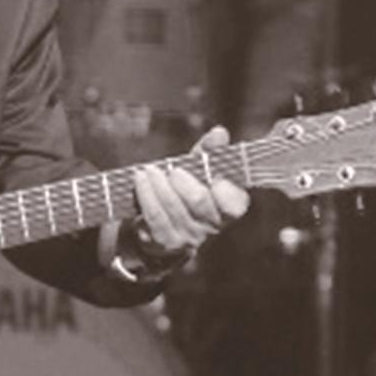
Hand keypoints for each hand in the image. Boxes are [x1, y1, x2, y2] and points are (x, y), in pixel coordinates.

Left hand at [119, 127, 251, 267]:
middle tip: (173, 170)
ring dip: (159, 186)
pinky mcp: (164, 243)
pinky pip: (154, 217)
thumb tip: (219, 132)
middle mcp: (210, 227)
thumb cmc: (183, 192)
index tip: (216, 179)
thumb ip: (209, 152)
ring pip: (173, 208)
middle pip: (199, 202)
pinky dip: (146, 195)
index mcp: (226, 209)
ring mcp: (187, 238)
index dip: (226, 192)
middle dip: (184, 183)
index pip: (235, 205)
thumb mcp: (197, 171)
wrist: (156, 226)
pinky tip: (140, 181)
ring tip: (148, 171)